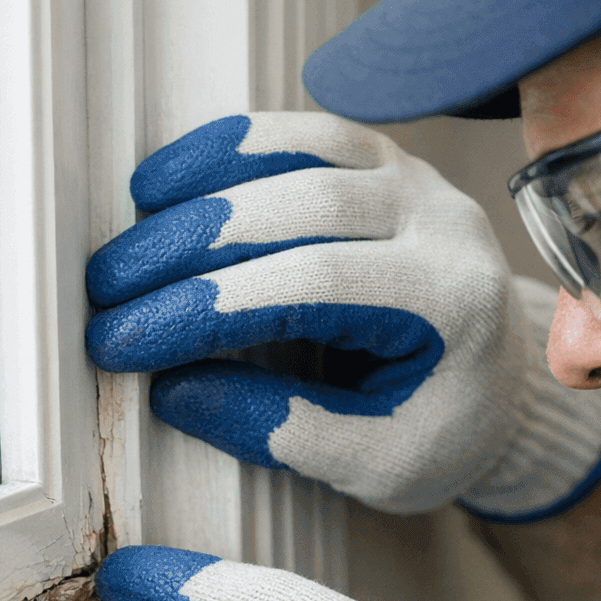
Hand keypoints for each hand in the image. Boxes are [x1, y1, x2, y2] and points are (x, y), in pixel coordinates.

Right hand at [85, 112, 600, 519]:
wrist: (496, 387)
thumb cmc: (437, 433)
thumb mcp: (375, 466)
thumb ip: (285, 431)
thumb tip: (173, 390)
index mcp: (451, 304)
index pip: (312, 287)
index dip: (206, 310)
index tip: (121, 346)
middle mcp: (442, 223)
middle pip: (300, 210)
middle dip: (185, 251)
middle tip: (104, 294)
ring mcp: (416, 180)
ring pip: (297, 157)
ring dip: (198, 192)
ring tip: (123, 243)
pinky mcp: (387, 161)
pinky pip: (304, 134)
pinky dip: (229, 149)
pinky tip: (163, 183)